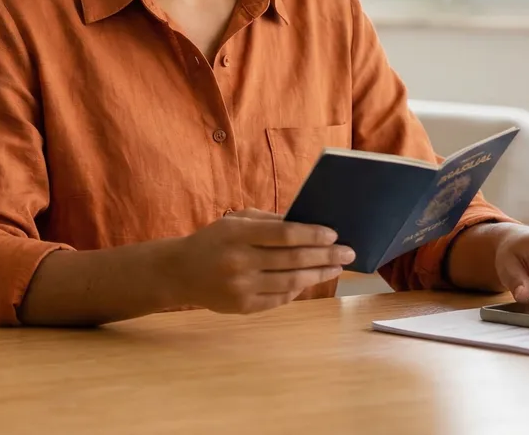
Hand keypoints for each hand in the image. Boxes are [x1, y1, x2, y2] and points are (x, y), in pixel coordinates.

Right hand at [163, 209, 351, 314]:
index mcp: (237, 234)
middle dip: (326, 255)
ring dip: (318, 274)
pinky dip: (298, 289)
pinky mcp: (243, 307)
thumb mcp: (234, 222)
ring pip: (291, 281)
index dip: (313, 235)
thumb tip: (308, 224)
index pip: (284, 234)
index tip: (333, 234)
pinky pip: (280, 299)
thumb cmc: (214, 240)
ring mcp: (241, 287)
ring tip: (336, 267)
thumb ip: (269, 221)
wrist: (180, 272)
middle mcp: (239, 261)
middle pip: (293, 259)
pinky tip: (310, 280)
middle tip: (348, 252)